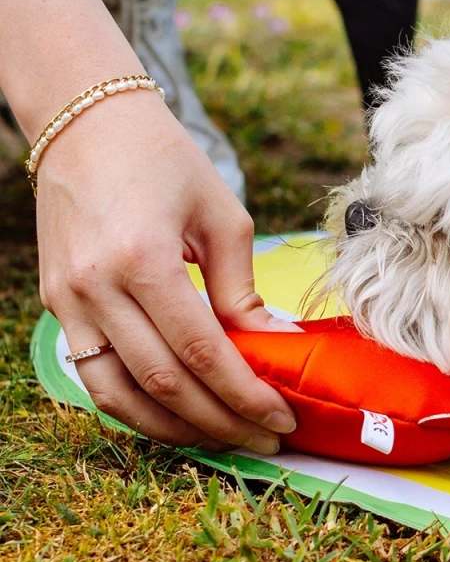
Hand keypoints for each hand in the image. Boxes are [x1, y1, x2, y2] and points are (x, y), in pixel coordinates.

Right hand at [36, 91, 299, 452]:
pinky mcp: (56, 306)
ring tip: (225, 438)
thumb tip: (274, 344)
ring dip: (177, 429)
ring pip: (120, 396)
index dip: (246, 395)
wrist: (87, 123)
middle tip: (266, 438)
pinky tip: (176, 416)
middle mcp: (95, 288)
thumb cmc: (164, 160)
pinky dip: (136, 408)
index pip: (203, 353)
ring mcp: (66, 301)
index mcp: (142, 259)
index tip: (282, 416)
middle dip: (222, 421)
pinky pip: (94, 378)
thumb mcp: (222, 218)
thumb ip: (242, 290)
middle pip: (165, 383)